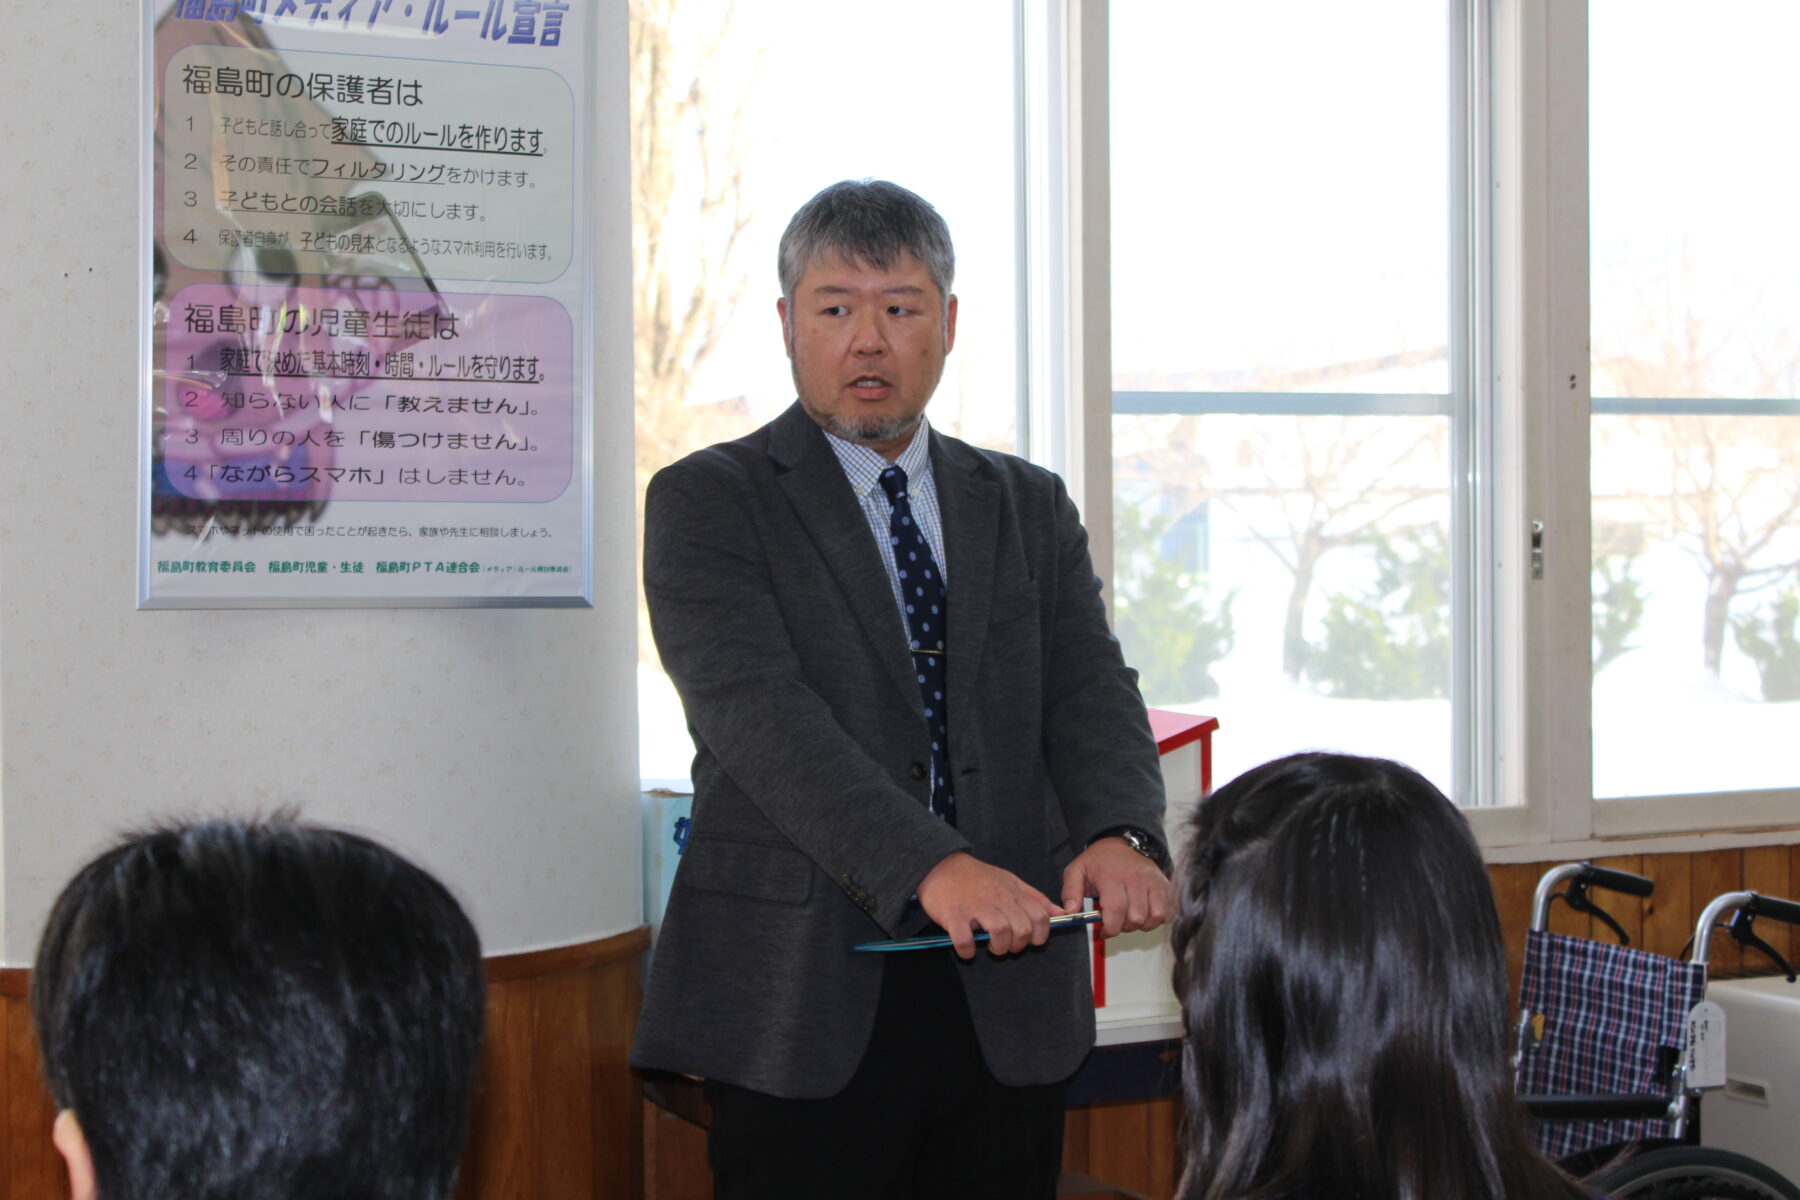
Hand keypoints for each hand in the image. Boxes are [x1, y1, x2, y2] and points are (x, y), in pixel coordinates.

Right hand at [916, 852, 1061, 959]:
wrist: (939, 865)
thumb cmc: (977, 877)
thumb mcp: (1010, 881)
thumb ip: (1035, 898)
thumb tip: (1061, 913)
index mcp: (1012, 891)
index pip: (1040, 916)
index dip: (1040, 935)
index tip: (1030, 940)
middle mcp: (997, 898)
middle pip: (1022, 928)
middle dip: (1019, 945)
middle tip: (1007, 945)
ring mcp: (974, 906)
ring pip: (1000, 932)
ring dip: (998, 947)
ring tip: (990, 946)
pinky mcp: (953, 915)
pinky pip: (965, 939)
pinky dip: (967, 950)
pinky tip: (967, 949)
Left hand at [1061, 838, 1173, 938]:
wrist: (1119, 842)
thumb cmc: (1098, 861)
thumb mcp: (1076, 871)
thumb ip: (1069, 892)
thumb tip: (1070, 912)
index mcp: (1111, 875)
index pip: (1115, 909)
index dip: (1111, 928)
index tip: (1104, 932)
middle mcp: (1135, 877)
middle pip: (1136, 917)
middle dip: (1124, 927)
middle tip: (1116, 921)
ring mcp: (1153, 880)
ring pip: (1154, 916)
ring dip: (1142, 925)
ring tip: (1130, 918)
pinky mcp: (1165, 884)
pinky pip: (1167, 911)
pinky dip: (1157, 918)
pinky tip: (1144, 913)